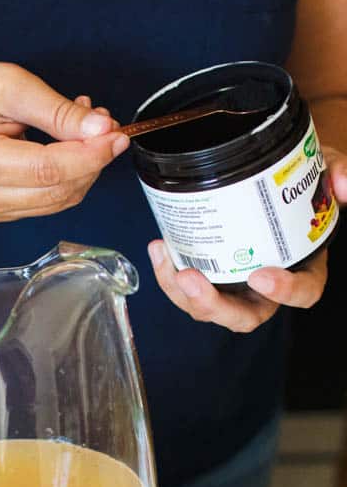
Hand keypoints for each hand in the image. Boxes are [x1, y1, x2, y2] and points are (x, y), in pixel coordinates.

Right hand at [0, 62, 128, 221]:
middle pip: (58, 190)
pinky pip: (53, 201)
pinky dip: (72, 176)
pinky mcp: (4, 215)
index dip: (89, 155)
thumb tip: (102, 132)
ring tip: (85, 130)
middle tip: (105, 125)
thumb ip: (58, 111)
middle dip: (93, 160)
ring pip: (61, 200)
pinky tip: (69, 148)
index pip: (47, 170)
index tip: (116, 135)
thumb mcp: (11, 86)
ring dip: (86, 167)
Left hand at [147, 145, 346, 332]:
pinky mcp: (208, 275)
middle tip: (190, 278)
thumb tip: (345, 184)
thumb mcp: (325, 170)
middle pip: (243, 316)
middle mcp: (267, 287)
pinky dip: (168, 273)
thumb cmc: (302, 182)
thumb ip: (337, 174)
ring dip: (180, 291)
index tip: (261, 275)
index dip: (284, 292)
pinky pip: (186, 289)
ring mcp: (235, 285)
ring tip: (164, 256)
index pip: (303, 293)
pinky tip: (159, 247)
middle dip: (213, 304)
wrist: (271, 175)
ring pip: (207, 308)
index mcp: (304, 269)